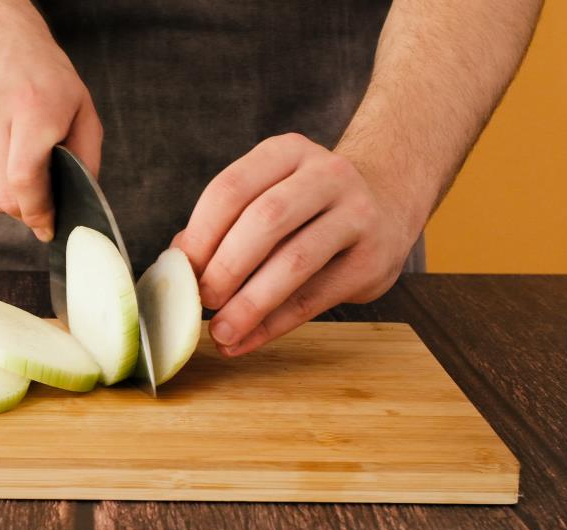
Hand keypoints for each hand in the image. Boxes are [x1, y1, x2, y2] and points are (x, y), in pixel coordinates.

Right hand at [0, 7, 101, 240]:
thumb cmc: (44, 77)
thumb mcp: (82, 108)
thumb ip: (87, 156)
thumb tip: (79, 200)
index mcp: (31, 111)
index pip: (24, 179)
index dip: (38, 212)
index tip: (49, 226)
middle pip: (4, 197)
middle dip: (27, 211)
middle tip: (42, 204)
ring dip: (9, 198)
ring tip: (23, 170)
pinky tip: (2, 157)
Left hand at [173, 133, 425, 356]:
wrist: (388, 202)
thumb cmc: (309, 205)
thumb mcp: (271, 192)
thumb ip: (227, 221)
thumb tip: (178, 263)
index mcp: (286, 152)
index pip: (231, 189)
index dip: (200, 234)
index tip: (180, 271)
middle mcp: (326, 175)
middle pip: (264, 220)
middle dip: (226, 266)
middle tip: (202, 300)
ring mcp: (356, 214)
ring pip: (294, 260)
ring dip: (250, 302)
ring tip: (220, 330)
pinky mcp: (372, 260)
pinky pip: (315, 297)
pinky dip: (274, 324)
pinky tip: (246, 340)